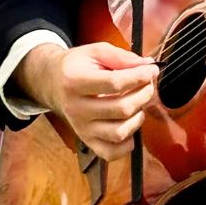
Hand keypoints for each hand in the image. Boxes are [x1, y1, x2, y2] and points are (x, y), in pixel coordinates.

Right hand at [16, 42, 157, 160]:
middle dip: (143, 94)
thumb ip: (122, 57)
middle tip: (147, 84)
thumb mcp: (96, 51)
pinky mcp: (86, 141)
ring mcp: (81, 128)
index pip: (114, 83)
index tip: (152, 70)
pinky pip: (110, 152)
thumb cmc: (78, 66)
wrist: (53, 83)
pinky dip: (127, 144)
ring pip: (119, 132)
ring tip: (138, 103)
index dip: (139, 76)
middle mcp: (76, 109)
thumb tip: (147, 66)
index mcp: (75, 82)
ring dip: (138, 117)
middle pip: (121, 108)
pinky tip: (129, 125)